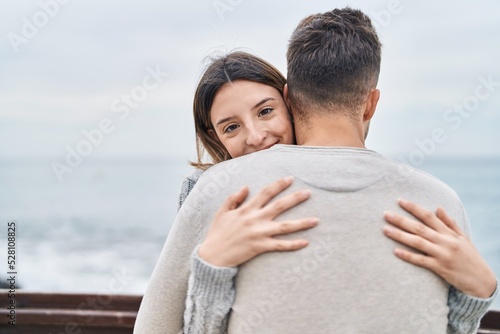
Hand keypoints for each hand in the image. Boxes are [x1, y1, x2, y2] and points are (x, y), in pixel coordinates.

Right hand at [198, 176, 317, 267]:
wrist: (212, 256)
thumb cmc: (217, 233)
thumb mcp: (222, 212)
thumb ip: (234, 198)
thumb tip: (246, 187)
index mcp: (246, 209)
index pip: (266, 193)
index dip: (278, 185)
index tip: (290, 179)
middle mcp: (255, 219)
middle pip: (279, 206)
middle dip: (295, 198)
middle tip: (309, 193)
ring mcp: (259, 233)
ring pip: (285, 227)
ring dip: (302, 223)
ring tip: (316, 220)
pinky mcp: (260, 247)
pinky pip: (280, 245)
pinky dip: (293, 244)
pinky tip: (305, 242)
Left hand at [383, 199, 496, 297]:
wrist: (482, 281)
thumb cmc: (471, 257)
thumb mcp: (463, 238)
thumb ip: (449, 223)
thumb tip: (438, 208)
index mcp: (449, 233)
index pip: (428, 216)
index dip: (413, 208)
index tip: (400, 201)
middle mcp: (445, 241)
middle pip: (419, 227)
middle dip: (401, 220)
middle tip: (385, 214)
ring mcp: (442, 255)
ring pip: (417, 242)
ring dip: (400, 235)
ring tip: (385, 229)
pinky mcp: (440, 268)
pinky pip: (421, 261)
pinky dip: (408, 256)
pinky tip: (395, 251)